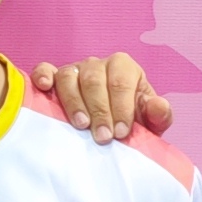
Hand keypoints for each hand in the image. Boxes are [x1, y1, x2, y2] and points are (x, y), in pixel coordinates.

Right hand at [31, 54, 172, 145]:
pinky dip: (43, 75)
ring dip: (74, 102)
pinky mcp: (54, 77)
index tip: (120, 133)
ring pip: (69, 77)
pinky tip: (44, 87)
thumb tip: (158, 105)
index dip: (121, 107)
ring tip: (81, 125)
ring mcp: (74, 69)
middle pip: (94, 80)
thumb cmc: (129, 121)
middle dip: (100, 110)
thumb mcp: (150, 121)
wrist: (110, 125)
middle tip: (103, 137)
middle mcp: (97, 64)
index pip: (121, 82)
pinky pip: (44, 69)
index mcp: (124, 67)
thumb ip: (158, 114)